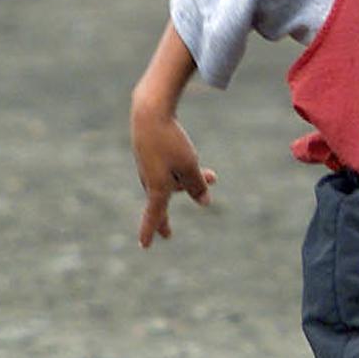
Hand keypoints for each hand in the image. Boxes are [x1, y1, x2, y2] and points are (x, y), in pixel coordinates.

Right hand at [132, 107, 215, 246]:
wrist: (149, 111)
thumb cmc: (170, 140)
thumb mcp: (190, 165)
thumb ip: (198, 186)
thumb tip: (205, 203)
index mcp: (157, 187)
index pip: (154, 215)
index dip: (150, 231)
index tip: (144, 246)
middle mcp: (149, 180)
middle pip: (167, 200)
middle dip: (172, 214)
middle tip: (167, 235)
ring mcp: (148, 167)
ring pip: (171, 183)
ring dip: (189, 182)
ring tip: (214, 176)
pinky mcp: (149, 155)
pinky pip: (168, 170)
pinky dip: (181, 169)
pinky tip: (185, 153)